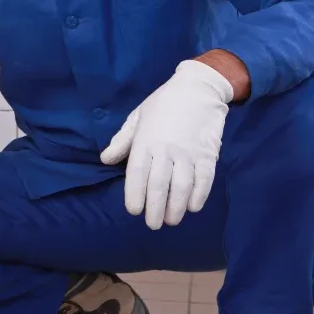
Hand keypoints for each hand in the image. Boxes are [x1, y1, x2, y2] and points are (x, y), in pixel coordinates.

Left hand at [100, 60, 234, 229]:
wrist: (198, 89)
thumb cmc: (163, 103)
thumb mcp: (137, 117)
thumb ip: (122, 141)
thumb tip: (106, 160)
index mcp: (146, 141)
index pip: (137, 173)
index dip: (135, 194)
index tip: (133, 211)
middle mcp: (166, 149)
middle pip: (159, 185)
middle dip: (155, 208)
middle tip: (153, 224)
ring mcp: (189, 152)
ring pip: (182, 186)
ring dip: (176, 206)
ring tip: (172, 220)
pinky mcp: (208, 154)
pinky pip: (204, 179)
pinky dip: (199, 195)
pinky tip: (192, 207)